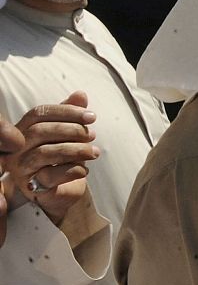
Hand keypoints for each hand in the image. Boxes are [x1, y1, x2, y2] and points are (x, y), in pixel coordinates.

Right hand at [5, 93, 97, 227]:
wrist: (64, 190)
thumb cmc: (64, 159)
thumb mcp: (69, 134)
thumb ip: (71, 114)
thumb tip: (80, 94)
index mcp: (23, 130)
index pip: (38, 113)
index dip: (66, 111)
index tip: (91, 116)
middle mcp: (17, 148)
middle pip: (40, 131)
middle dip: (72, 130)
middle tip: (92, 135)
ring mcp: (21, 168)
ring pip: (45, 153)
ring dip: (76, 150)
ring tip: (94, 152)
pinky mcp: (32, 186)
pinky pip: (51, 175)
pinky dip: (73, 170)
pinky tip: (85, 170)